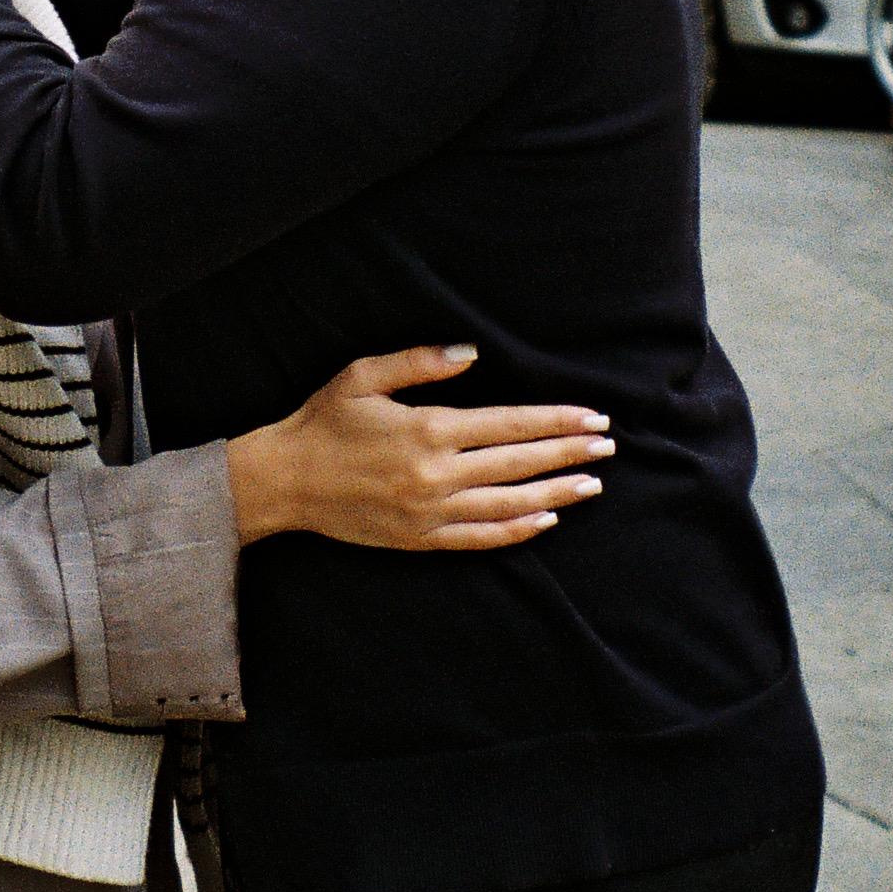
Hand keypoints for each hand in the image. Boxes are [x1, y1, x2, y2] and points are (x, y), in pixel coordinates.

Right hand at [225, 349, 612, 552]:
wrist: (284, 481)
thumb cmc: (322, 421)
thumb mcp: (363, 376)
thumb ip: (420, 361)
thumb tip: (472, 353)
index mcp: (428, 429)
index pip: (510, 424)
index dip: (555, 421)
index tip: (592, 417)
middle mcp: (436, 474)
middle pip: (520, 463)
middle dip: (569, 453)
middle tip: (608, 446)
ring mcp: (431, 512)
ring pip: (509, 503)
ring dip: (556, 493)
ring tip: (593, 484)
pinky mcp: (420, 539)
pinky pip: (480, 537)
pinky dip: (516, 529)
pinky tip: (544, 519)